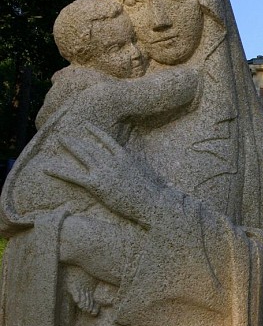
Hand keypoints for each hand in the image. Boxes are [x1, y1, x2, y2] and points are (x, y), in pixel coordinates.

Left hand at [44, 123, 167, 227]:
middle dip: (77, 140)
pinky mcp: (96, 184)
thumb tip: (135, 163)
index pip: (107, 140)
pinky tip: (47, 168)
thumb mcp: (146, 172)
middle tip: (64, 134)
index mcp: (124, 157)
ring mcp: (103, 171)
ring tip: (59, 138)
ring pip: (83, 155)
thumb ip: (137, 165)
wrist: (150, 200)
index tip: (86, 125)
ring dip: (70, 146)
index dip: (95, 132)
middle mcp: (112, 161)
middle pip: (91, 147)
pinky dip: (59, 171)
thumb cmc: (152, 190)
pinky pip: (73, 176)